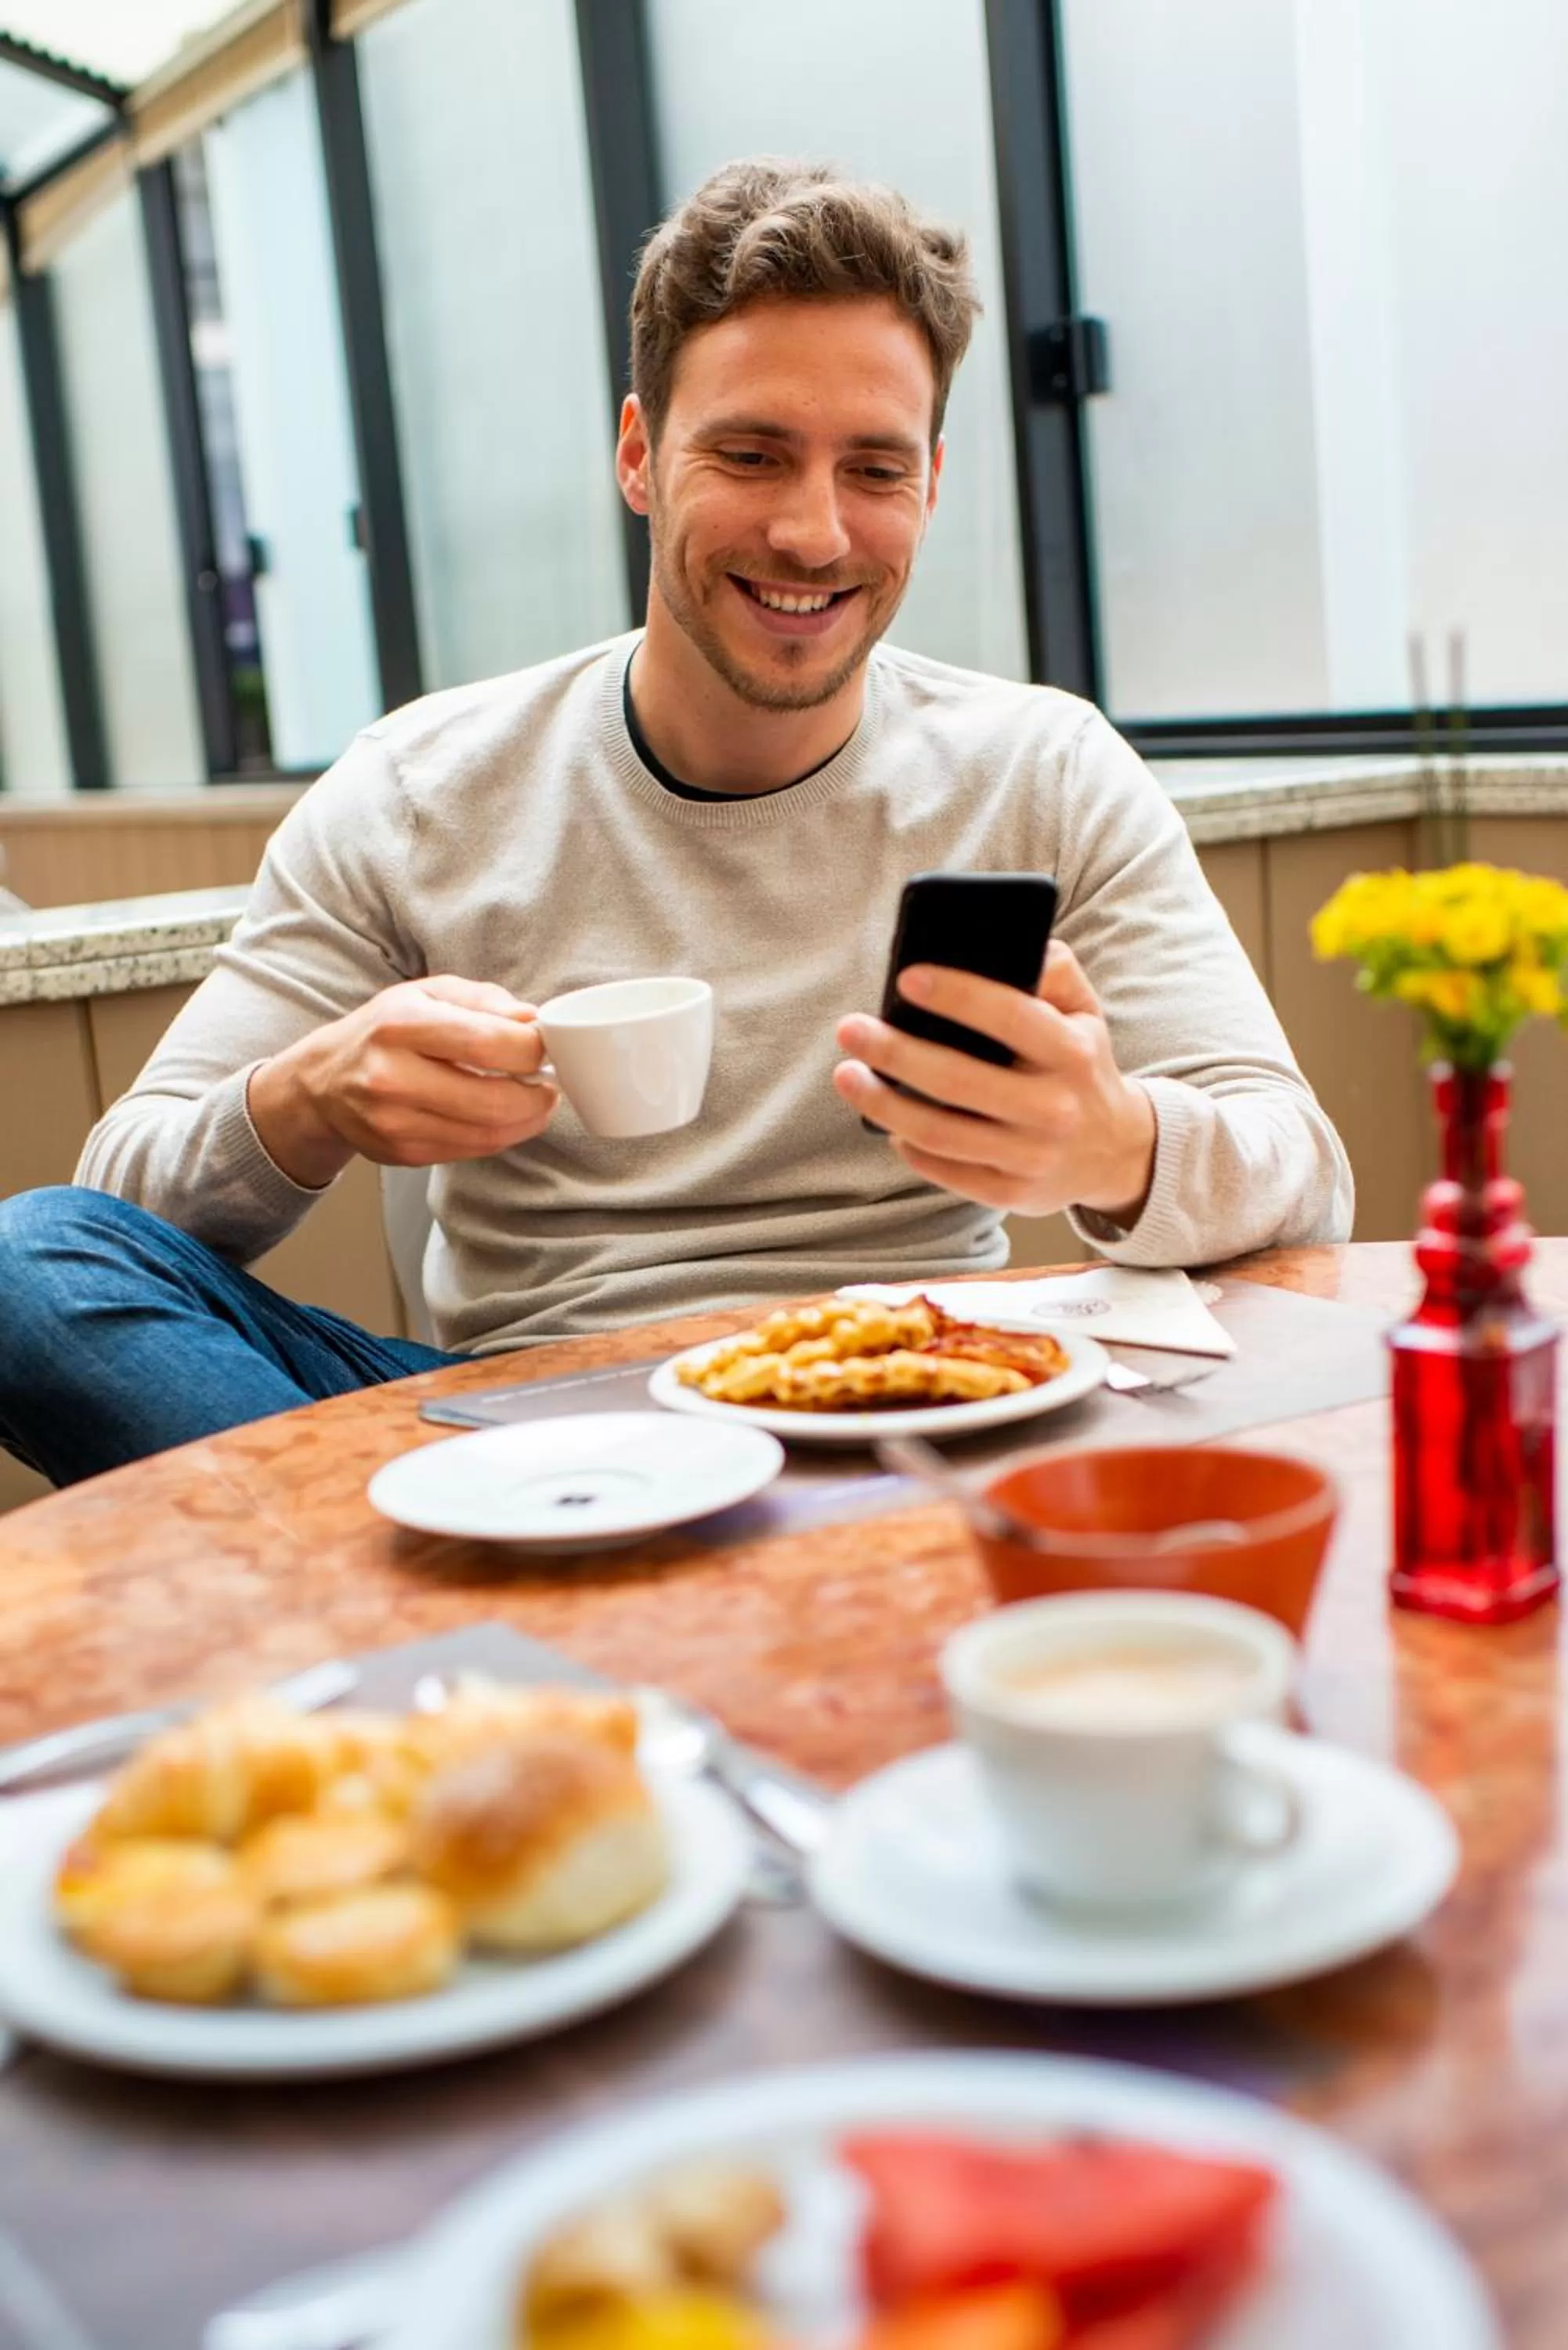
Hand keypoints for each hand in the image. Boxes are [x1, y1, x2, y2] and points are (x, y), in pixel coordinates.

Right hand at [248, 975, 558, 1187]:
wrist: (322, 1082)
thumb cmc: (383, 1030)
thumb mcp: (427, 994)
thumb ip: (484, 1001)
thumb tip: (533, 1021)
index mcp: (400, 1024)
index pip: (487, 1042)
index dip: (532, 1050)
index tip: (546, 1048)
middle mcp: (391, 1076)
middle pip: (492, 1101)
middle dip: (537, 1095)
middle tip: (549, 1084)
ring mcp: (394, 1121)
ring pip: (487, 1134)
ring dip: (526, 1121)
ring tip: (535, 1101)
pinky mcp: (401, 1153)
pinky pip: (470, 1151)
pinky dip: (499, 1136)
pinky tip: (503, 1118)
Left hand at [832, 941, 1156, 1225]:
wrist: (1115, 1152)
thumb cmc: (1080, 1066)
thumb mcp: (1084, 1013)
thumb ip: (1055, 970)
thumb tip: (1004, 944)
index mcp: (1072, 1052)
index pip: (1011, 1017)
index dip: (957, 996)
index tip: (906, 980)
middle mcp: (1055, 1107)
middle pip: (959, 1080)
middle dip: (895, 1052)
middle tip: (850, 1029)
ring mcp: (1032, 1156)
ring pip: (941, 1133)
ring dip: (883, 1103)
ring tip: (847, 1075)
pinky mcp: (1011, 1194)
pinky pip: (945, 1170)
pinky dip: (907, 1146)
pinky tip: (887, 1123)